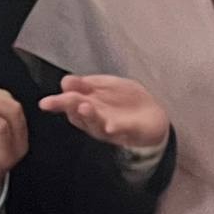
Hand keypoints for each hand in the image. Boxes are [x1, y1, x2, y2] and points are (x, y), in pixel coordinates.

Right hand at [44, 74, 171, 152]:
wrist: (154, 117)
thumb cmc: (125, 101)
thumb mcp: (107, 85)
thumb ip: (88, 83)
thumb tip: (65, 81)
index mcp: (87, 105)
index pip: (69, 102)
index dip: (62, 97)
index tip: (64, 85)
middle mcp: (94, 119)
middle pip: (77, 114)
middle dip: (67, 106)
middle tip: (59, 100)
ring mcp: (110, 127)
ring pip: (95, 124)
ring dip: (89, 116)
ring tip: (84, 107)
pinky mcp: (129, 133)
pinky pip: (121, 131)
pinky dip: (115, 129)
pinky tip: (110, 127)